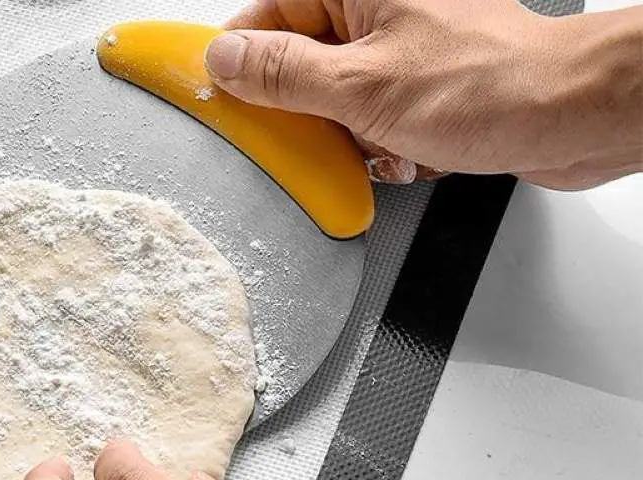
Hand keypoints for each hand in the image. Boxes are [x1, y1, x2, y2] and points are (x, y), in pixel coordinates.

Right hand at [206, 0, 642, 188]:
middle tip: (313, 134)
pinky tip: (406, 153)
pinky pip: (370, 118)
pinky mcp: (420, 86)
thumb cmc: (489, 86)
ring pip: (333, 98)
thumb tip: (226, 61)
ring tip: (378, 144)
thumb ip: (283, 75)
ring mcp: (400, 49)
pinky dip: (378, 144)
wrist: (571, 117)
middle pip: (298, 60)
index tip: (221, 95)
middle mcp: (378, 11)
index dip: (241, 57)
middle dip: (304, 110)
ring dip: (345, 135)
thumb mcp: (360, 88)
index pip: (268, 12)